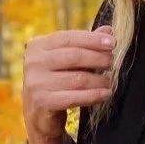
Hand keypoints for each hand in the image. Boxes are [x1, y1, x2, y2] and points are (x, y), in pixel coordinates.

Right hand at [23, 26, 114, 143]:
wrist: (39, 113)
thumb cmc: (56, 80)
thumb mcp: (68, 60)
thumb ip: (86, 44)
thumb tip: (108, 30)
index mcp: (37, 46)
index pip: (68, 38)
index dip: (92, 39)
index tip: (112, 43)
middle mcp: (32, 62)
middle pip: (74, 56)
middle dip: (98, 58)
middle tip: (112, 63)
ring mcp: (35, 83)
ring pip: (77, 78)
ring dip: (99, 80)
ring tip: (110, 81)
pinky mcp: (42, 102)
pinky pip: (74, 97)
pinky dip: (93, 95)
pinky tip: (105, 94)